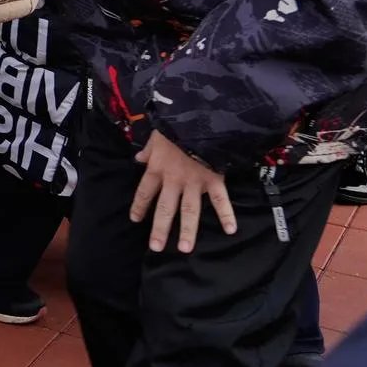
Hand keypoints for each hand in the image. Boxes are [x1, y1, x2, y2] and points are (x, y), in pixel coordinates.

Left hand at [130, 130, 235, 253]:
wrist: (197, 118)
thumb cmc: (175, 125)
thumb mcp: (156, 135)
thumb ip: (148, 150)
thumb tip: (138, 158)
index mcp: (157, 168)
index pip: (144, 192)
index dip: (139, 206)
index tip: (135, 220)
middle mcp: (173, 180)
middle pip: (165, 208)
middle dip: (160, 229)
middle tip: (156, 248)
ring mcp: (194, 182)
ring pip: (190, 210)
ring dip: (188, 230)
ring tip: (185, 249)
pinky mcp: (214, 180)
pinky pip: (221, 200)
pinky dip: (227, 214)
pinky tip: (231, 230)